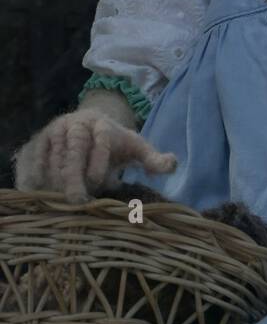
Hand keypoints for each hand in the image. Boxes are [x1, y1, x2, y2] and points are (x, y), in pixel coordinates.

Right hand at [13, 109, 176, 203]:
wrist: (89, 124)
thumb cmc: (116, 143)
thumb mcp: (137, 148)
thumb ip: (154, 159)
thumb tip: (173, 164)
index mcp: (103, 125)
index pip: (102, 141)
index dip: (99, 161)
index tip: (100, 182)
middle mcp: (78, 125)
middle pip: (75, 148)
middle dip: (74, 174)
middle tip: (76, 199)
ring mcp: (57, 131)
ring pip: (54, 154)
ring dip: (57, 178)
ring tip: (63, 199)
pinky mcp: (41, 140)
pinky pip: (36, 156)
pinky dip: (38, 172)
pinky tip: (42, 191)